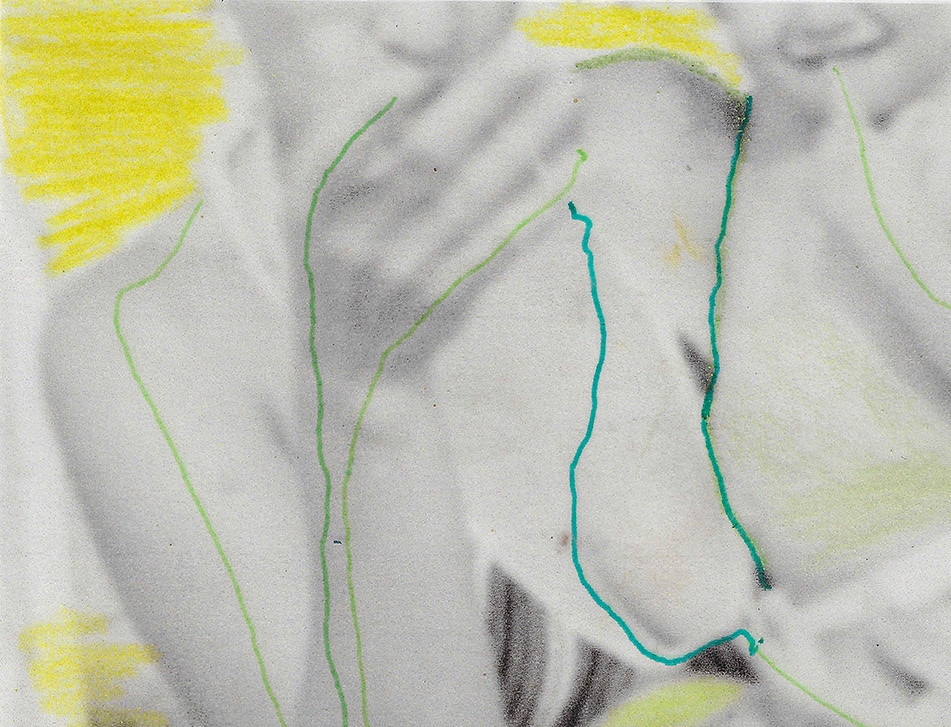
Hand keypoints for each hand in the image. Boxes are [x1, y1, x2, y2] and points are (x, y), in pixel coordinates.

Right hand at [305, 25, 581, 373]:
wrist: (354, 370)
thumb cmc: (344, 268)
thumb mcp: (323, 208)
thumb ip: (356, 145)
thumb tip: (425, 72)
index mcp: (308, 203)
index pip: (341, 141)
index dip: (384, 100)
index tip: (439, 62)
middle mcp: (349, 239)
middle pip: (423, 157)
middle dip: (484, 100)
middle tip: (531, 57)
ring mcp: (399, 273)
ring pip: (471, 197)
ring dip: (526, 144)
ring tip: (566, 101)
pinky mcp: (442, 301)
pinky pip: (496, 246)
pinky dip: (533, 208)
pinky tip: (568, 173)